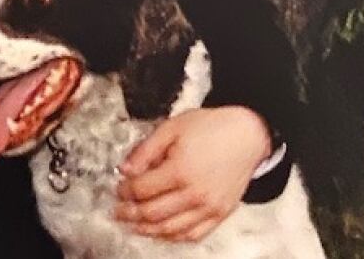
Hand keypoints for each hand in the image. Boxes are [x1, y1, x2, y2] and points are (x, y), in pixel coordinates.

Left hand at [115, 106, 271, 242]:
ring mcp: (209, 208)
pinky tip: (161, 232)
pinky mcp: (220, 214)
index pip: (143, 189)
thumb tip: (125, 169)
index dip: (125, 190)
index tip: (118, 188)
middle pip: (153, 213)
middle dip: (130, 213)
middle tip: (118, 211)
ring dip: (148, 230)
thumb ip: (145, 150)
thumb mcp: (171, 128)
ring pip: (171, 230)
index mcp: (180, 170)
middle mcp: (195, 194)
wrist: (245, 135)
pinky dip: (174, 236)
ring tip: (134, 225)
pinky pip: (193, 235)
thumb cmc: (209, 127)